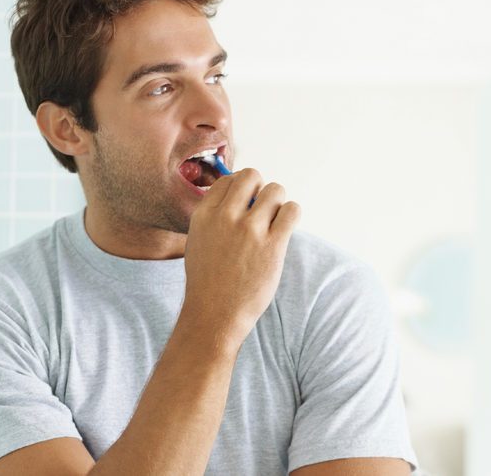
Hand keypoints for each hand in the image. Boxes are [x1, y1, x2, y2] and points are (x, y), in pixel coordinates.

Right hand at [181, 168, 300, 350]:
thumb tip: (242, 196)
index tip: (246, 205)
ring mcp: (250, 230)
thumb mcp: (198, 241)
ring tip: (274, 222)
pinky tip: (284, 228)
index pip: (228, 179)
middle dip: (260, 190)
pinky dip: (292, 214)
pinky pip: (292, 210)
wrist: (214, 315)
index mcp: (204, 214)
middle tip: (262, 211)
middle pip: (252, 176)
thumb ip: (215, 216)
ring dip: (278, 203)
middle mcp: (226, 217)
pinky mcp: (272, 245)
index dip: (241, 189)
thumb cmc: (208, 281)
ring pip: (275, 190)